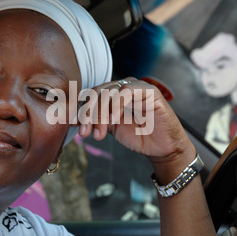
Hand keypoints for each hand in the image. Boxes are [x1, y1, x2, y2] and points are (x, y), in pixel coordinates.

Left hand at [75, 77, 194, 165]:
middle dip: (88, 114)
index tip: (76, 128)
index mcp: (114, 94)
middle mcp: (124, 87)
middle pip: (97, 92)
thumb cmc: (139, 137)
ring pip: (109, 92)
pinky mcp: (150, 91)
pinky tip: (113, 120)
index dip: (82, 110)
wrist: (161, 148)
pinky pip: (127, 92)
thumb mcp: (111, 128)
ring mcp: (137, 87)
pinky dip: (116, 105)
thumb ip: (96, 120)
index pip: (92, 95)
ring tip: (99, 134)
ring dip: (100, 114)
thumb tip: (74, 120)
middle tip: (85, 133)